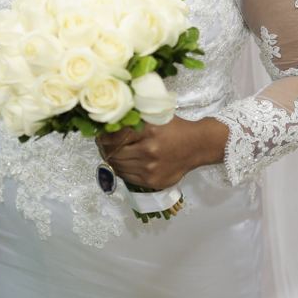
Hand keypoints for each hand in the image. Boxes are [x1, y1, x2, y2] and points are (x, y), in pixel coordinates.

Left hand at [96, 117, 228, 189]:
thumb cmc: (174, 128)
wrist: (197, 147)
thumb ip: (135, 117)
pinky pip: (126, 176)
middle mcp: (148, 151)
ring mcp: (150, 168)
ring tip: (109, 153)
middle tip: (101, 144)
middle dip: (104, 148)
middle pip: (113, 152)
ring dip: (110, 159)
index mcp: (148, 131)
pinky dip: (120, 169)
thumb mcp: (155, 116)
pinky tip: (120, 162)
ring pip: (118, 165)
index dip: (103, 136)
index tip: (100, 134)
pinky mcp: (152, 181)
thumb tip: (109, 118)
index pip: (114, 136)